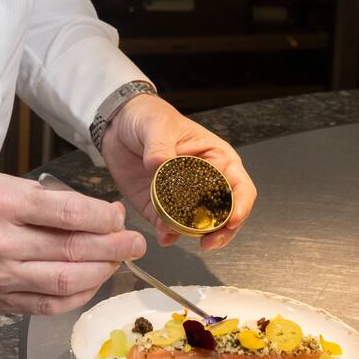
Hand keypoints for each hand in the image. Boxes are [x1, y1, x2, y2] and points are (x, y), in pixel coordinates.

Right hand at [0, 168, 146, 315]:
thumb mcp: (5, 181)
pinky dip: (77, 296)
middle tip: (135, 243)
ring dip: (101, 272)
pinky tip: (92, 283)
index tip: (120, 217)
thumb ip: (51, 201)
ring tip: (118, 261)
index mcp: (2, 203)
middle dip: (113, 247)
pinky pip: (47, 304)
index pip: (68, 213)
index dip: (104, 218)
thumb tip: (102, 215)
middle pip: (72, 250)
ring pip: (65, 281)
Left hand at [101, 94, 256, 251]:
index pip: (239, 186)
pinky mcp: (162, 207)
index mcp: (217, 158)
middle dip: (220, 231)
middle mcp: (205, 182)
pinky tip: (163, 236)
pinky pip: (170, 227)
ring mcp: (184, 197)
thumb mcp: (157, 125)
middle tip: (207, 241)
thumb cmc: (149, 116)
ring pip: (200, 226)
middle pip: (224, 213)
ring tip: (172, 232)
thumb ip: (160, 147)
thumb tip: (161, 165)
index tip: (231, 219)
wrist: (118, 125)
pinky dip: (168, 234)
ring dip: (191, 235)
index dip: (239, 204)